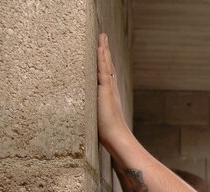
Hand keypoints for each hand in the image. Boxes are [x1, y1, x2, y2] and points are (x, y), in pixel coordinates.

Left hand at [97, 33, 130, 147]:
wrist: (116, 136)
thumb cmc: (109, 133)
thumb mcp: (100, 119)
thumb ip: (97, 114)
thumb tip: (93, 119)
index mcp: (109, 95)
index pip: (107, 74)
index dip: (105, 61)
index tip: (103, 50)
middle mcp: (110, 89)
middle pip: (108, 65)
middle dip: (105, 51)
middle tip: (103, 36)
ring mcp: (109, 88)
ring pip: (106, 64)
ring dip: (104, 49)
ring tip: (102, 36)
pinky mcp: (105, 89)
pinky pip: (103, 69)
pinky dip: (102, 58)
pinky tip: (100, 48)